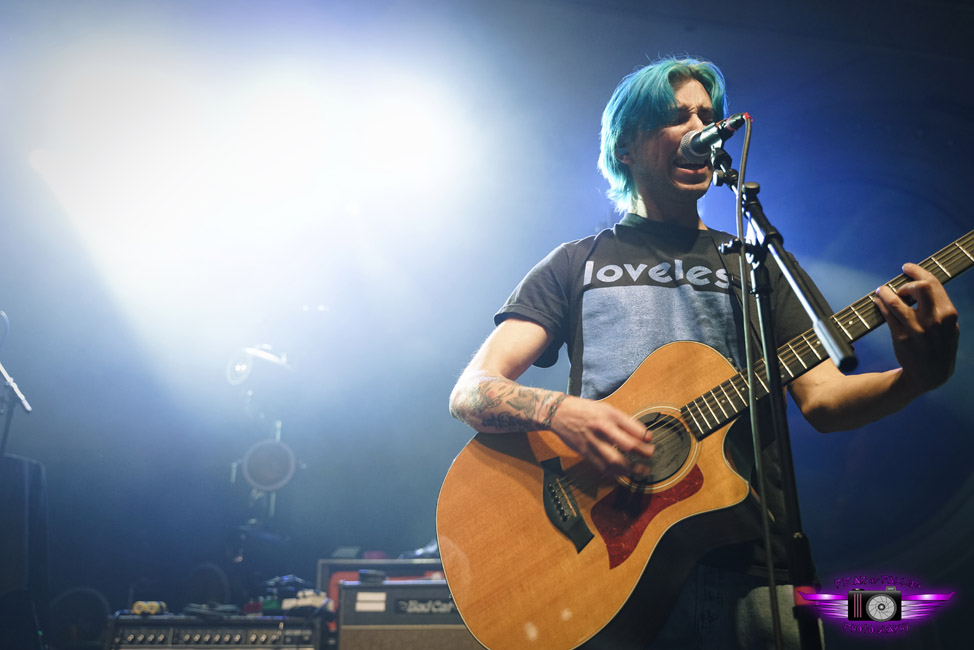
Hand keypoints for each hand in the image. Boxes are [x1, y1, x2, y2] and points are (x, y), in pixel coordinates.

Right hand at [548, 395, 653, 476]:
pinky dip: (615, 473)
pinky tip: (623, 474)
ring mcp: (593, 442)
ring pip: (616, 461)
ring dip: (632, 469)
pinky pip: (603, 468)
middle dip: (644, 454)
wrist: (559, 413)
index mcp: (609, 414)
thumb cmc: (585, 410)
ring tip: (641, 471)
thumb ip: (623, 422)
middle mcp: (602, 428)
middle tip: (650, 456)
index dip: (646, 437)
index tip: (650, 441)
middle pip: (629, 445)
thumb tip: (643, 436)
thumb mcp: (606, 409)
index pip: (635, 428)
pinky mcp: (585, 453)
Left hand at [874, 263, 958, 395]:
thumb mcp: (950, 327)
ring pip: (896, 301)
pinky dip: (880, 304)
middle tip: (898, 284)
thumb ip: (940, 307)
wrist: (930, 374)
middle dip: (905, 281)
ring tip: (881, 290)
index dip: (918, 272)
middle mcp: (934, 321)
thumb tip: (922, 284)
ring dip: (885, 292)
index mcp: (948, 314)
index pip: (933, 284)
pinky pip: (887, 315)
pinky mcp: (902, 338)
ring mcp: (917, 330)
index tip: (907, 267)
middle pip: (919, 288)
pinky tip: (877, 301)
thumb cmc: (940, 346)